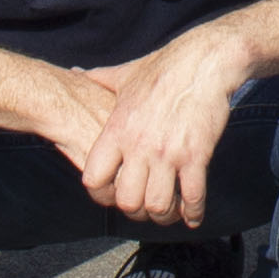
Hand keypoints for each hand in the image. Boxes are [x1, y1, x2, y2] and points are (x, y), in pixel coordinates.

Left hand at [72, 26, 247, 223]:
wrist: (205, 61)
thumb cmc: (164, 68)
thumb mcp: (124, 74)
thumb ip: (96, 79)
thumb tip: (73, 72)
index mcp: (118, 130)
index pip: (94, 179)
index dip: (100, 194)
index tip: (112, 194)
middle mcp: (140, 147)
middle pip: (128, 201)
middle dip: (135, 211)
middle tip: (144, 207)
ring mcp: (169, 153)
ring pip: (158, 205)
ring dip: (163, 215)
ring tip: (168, 212)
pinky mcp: (197, 155)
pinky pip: (193, 196)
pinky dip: (193, 213)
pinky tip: (193, 216)